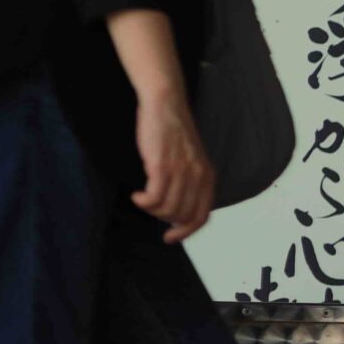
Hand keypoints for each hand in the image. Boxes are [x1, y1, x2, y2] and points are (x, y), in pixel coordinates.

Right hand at [131, 83, 215, 243]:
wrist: (166, 105)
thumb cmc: (173, 134)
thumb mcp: (190, 161)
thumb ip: (190, 183)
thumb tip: (177, 212)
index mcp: (208, 175)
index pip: (202, 215)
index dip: (186, 231)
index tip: (169, 238)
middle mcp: (198, 174)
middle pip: (181, 215)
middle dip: (162, 218)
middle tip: (150, 207)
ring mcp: (181, 170)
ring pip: (166, 209)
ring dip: (150, 210)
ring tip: (143, 198)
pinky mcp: (162, 164)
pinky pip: (153, 197)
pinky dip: (142, 202)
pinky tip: (136, 195)